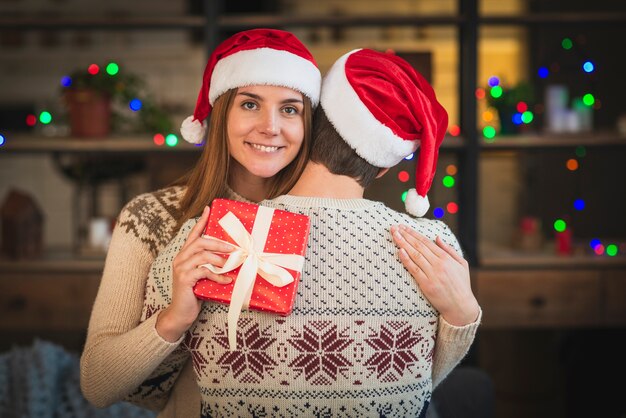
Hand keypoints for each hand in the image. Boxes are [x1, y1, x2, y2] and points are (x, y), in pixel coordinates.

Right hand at [156, 206, 234, 341]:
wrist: (181, 313)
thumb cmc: (195, 293)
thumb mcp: (203, 276)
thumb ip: (211, 265)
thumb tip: (231, 258)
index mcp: (185, 255)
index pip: (193, 234)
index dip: (201, 221)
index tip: (209, 209)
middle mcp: (180, 258)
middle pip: (200, 242)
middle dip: (219, 243)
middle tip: (233, 248)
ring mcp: (181, 268)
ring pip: (202, 255)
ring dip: (220, 259)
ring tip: (231, 265)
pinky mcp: (184, 279)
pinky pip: (204, 271)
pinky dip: (218, 275)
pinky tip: (227, 280)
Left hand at [391, 224, 479, 326]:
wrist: (461, 306)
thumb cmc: (462, 285)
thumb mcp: (462, 264)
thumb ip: (449, 250)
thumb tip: (437, 237)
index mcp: (446, 258)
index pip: (426, 242)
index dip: (414, 234)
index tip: (404, 227)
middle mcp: (439, 264)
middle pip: (418, 246)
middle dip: (405, 236)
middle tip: (394, 228)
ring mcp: (432, 275)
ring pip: (415, 255)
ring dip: (403, 244)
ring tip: (394, 235)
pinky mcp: (427, 285)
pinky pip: (414, 270)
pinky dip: (406, 260)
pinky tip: (399, 251)